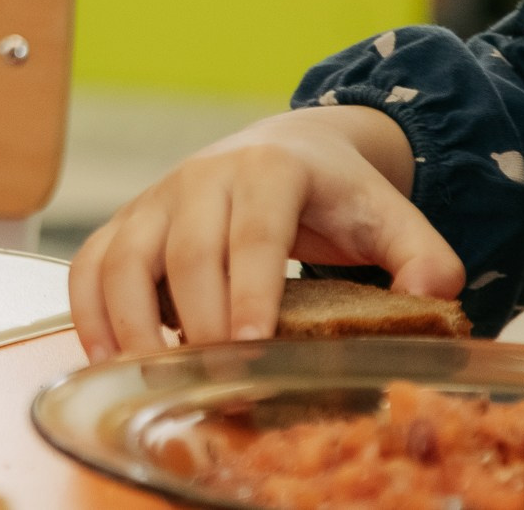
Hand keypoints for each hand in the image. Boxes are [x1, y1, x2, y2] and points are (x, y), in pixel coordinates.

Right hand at [68, 105, 461, 361]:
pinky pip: (91, 262)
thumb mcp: (388, 213)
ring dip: (131, 322)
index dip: (250, 288)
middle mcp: (202, 176)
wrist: (288, 145)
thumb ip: (422, 253)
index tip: (252, 343)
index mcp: (269, 169)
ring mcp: (157, 198)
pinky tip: (110, 356)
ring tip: (157, 376)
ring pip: (124, 256)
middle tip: (217, 379)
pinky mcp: (129, 222)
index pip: (254, 231)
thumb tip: (434, 295)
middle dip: (198, 321)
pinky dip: (90, 309)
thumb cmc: (336, 193)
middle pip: (185, 251)